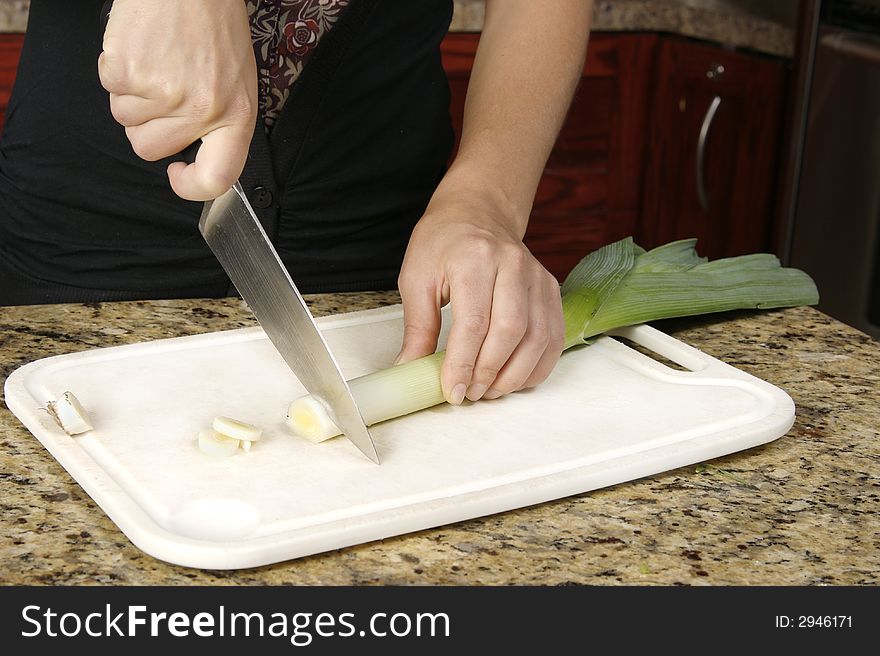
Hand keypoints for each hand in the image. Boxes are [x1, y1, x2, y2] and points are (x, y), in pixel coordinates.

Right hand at [98, 0, 256, 200]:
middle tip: (165, 88)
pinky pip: (109, 88)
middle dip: (148, 124)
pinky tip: (142, 47)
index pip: (218, 176)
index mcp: (236, 115)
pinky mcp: (129, 72)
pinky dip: (117, 69)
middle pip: (149, 148)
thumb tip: (190, 155)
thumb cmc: (214, 25)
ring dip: (133, 95)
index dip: (193, 187)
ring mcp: (163, 93)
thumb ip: (218, 121)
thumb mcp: (236, 80)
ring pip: (125, 120)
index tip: (178, 174)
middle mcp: (202, 110)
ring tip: (158, 60)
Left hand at [396, 188, 564, 404]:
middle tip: (469, 393)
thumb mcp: (416, 277)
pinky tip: (515, 379)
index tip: (452, 390)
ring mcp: (537, 277)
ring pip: (537, 338)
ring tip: (489, 390)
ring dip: (514, 375)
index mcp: (474, 257)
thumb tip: (410, 370)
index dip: (463, 363)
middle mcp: (512, 264)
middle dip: (489, 371)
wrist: (477, 213)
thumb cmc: (443, 242)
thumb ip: (417, 326)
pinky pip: (553, 337)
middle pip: (510, 331)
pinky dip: (537, 366)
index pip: (473, 322)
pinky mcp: (551, 290)